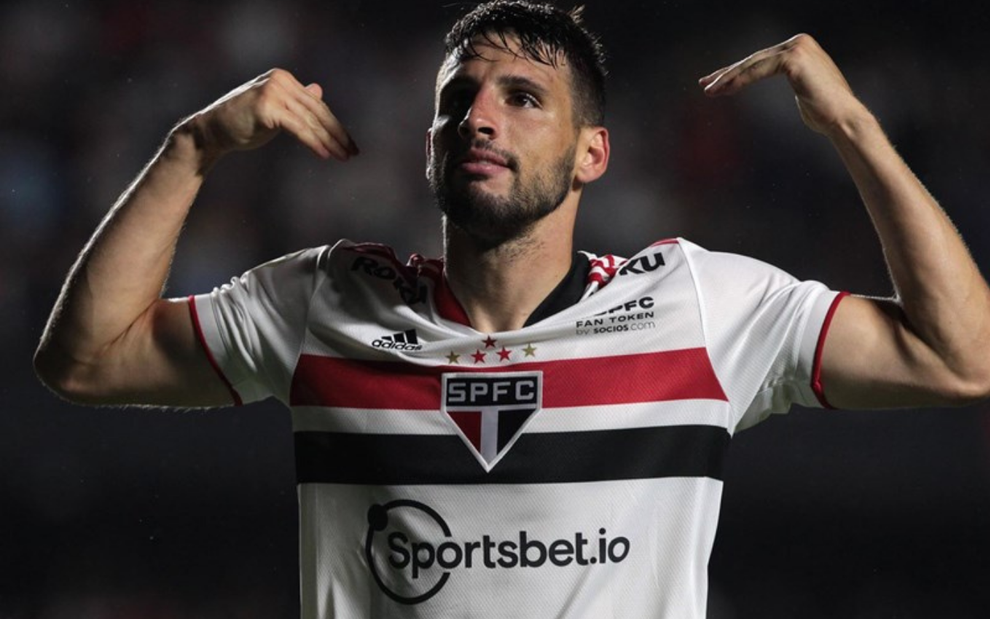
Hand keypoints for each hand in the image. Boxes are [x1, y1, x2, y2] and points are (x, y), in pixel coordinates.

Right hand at [181, 68, 358, 163]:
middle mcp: (280, 80)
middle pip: (317, 111)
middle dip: (337, 134)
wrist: (211, 130)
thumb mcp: (275, 109)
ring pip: (310, 121)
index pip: (316, 105)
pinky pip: (298, 128)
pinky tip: (326, 154)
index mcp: (284, 78)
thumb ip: (297, 102)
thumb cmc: (243, 123)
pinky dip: (314, 142)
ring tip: (343, 157)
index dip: (335, 125)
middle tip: (353, 152)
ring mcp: (273, 91)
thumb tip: (319, 90)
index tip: (349, 144)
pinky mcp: (268, 107)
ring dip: (330, 141)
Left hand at [699, 34, 868, 135]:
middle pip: (754, 60)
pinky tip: (725, 90)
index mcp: (800, 48)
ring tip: (709, 91)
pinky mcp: (794, 58)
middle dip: (728, 73)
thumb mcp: (802, 93)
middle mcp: (798, 42)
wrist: (842, 119)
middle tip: (705, 85)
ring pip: (753, 64)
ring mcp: (797, 47)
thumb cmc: (824, 114)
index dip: (737, 71)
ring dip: (728, 78)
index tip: (716, 81)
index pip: (761, 59)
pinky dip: (740, 80)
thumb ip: (792, 81)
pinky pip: (759, 70)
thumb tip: (783, 82)